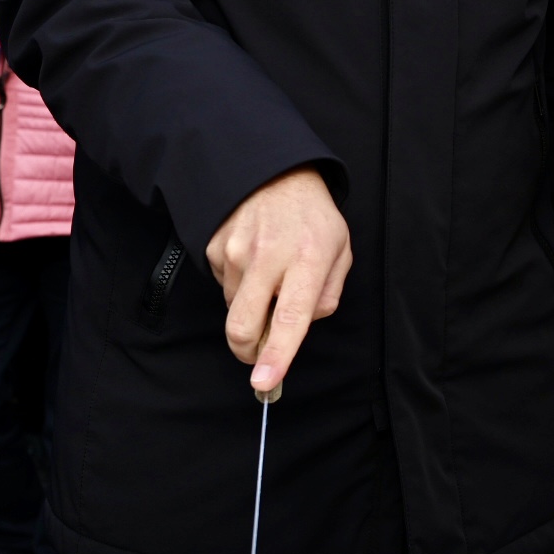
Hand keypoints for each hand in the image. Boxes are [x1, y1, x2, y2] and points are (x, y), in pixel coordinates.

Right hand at [208, 167, 352, 396]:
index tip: (264, 382)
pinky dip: (239, 285)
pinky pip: (224, 287)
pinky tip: (254, 260)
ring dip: (250, 308)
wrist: (272, 171)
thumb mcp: (339, 250)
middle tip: (260, 353)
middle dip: (249, 351)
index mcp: (308, 258)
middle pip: (243, 326)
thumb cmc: (311, 218)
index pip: (291, 317)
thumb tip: (299, 328)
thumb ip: (326, 295)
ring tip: (269, 277)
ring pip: (234, 310)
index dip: (277, 354)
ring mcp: (236, 252)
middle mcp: (269, 256)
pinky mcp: (214, 248)